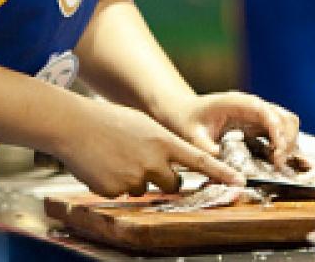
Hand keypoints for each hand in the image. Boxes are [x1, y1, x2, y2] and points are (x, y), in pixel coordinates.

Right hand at [53, 97, 244, 197]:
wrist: (74, 125)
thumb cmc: (108, 121)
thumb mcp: (141, 124)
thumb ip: (160, 144)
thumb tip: (171, 163)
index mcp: (162, 140)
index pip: (199, 160)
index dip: (221, 173)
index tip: (240, 184)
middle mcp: (153, 160)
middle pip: (172, 183)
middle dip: (162, 178)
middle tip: (141, 160)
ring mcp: (135, 177)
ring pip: (146, 189)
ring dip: (136, 179)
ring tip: (117, 158)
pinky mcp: (117, 190)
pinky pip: (124, 194)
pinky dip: (117, 183)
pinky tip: (104, 166)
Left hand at [168, 91, 299, 171]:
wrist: (183, 112)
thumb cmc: (187, 121)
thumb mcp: (193, 137)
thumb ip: (209, 152)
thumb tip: (228, 171)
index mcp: (236, 102)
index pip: (265, 111)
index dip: (277, 131)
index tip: (278, 155)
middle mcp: (251, 105)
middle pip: (283, 117)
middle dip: (287, 141)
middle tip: (278, 164)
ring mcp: (257, 114)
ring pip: (287, 123)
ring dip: (288, 143)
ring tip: (277, 164)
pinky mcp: (258, 124)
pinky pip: (280, 131)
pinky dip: (283, 145)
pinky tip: (273, 160)